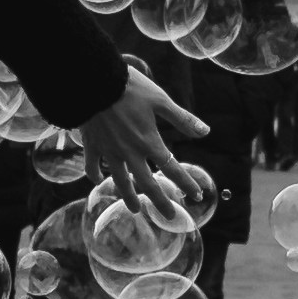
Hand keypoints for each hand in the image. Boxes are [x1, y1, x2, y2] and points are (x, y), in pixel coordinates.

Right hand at [74, 71, 202, 199]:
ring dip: (129, 197)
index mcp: (148, 141)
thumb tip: (205, 132)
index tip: (197, 195)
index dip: (186, 183)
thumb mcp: (160, 100)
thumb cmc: (129, 88)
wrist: (94, 81)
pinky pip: (92, 165)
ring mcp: (109, 150)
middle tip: (169, 216)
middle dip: (160, 202)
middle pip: (147, 183)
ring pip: (120, 181)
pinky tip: (97, 180)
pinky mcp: (92, 144)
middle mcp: (130, 152)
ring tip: (135, 209)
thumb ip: (182, 119)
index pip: (172, 168)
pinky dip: (94, 174)